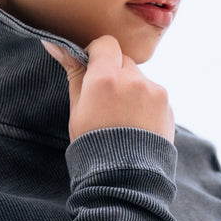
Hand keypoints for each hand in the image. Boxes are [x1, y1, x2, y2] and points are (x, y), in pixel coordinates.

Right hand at [41, 35, 174, 142]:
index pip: (105, 44)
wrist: (124, 177)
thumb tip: (54, 43)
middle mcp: (133, 80)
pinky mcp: (167, 105)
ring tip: (123, 118)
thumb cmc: (94, 145)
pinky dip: (145, 104)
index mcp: (105, 78)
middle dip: (114, 74)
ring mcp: (153, 92)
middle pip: (123, 61)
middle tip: (106, 101)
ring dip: (131, 89)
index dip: (98, 55)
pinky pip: (153, 94)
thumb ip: (73, 71)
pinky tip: (137, 125)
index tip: (93, 71)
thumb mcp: (77, 108)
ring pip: (139, 78)